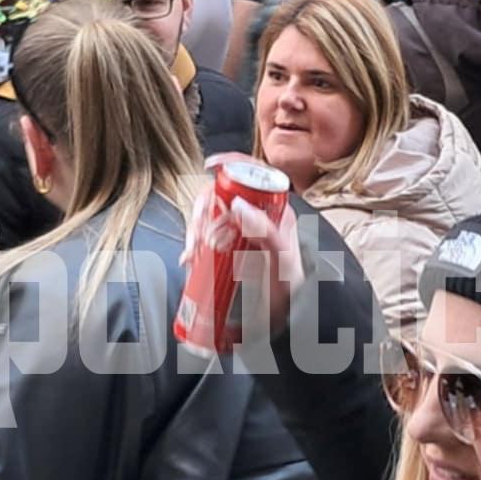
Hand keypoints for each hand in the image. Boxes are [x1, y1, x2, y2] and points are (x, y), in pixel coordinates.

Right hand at [181, 171, 305, 339]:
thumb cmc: (291, 288)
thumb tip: (237, 204)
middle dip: (203, 210)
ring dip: (194, 229)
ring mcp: (240, 233)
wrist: (288, 317)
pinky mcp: (227, 250)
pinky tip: (189, 260)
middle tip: (199, 235)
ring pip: (208, 216)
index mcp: (274, 210)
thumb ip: (265, 230)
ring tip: (193, 251)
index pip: (252, 174)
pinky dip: (192, 246)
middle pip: (221, 195)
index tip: (210, 166)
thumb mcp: (282, 258)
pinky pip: (204, 238)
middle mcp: (256, 217)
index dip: (230, 162)